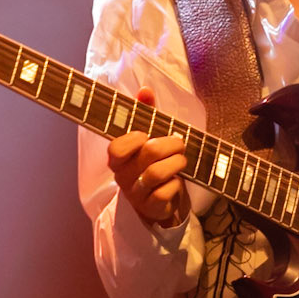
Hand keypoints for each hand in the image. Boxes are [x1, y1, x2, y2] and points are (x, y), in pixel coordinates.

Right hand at [107, 103, 189, 229]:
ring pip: (158, 173)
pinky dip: (176, 184)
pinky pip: (165, 192)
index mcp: (117, 158)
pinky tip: (177, 181)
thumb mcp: (148, 137)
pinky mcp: (150, 207)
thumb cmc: (151, 163)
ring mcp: (135, 193)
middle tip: (179, 144)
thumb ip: (145, 113)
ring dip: (177, 162)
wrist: (157, 201)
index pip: (117, 147)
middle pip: (149, 152)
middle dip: (172, 144)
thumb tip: (145, 90)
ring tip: (182, 160)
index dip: (136, 138)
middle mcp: (122, 175)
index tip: (147, 135)